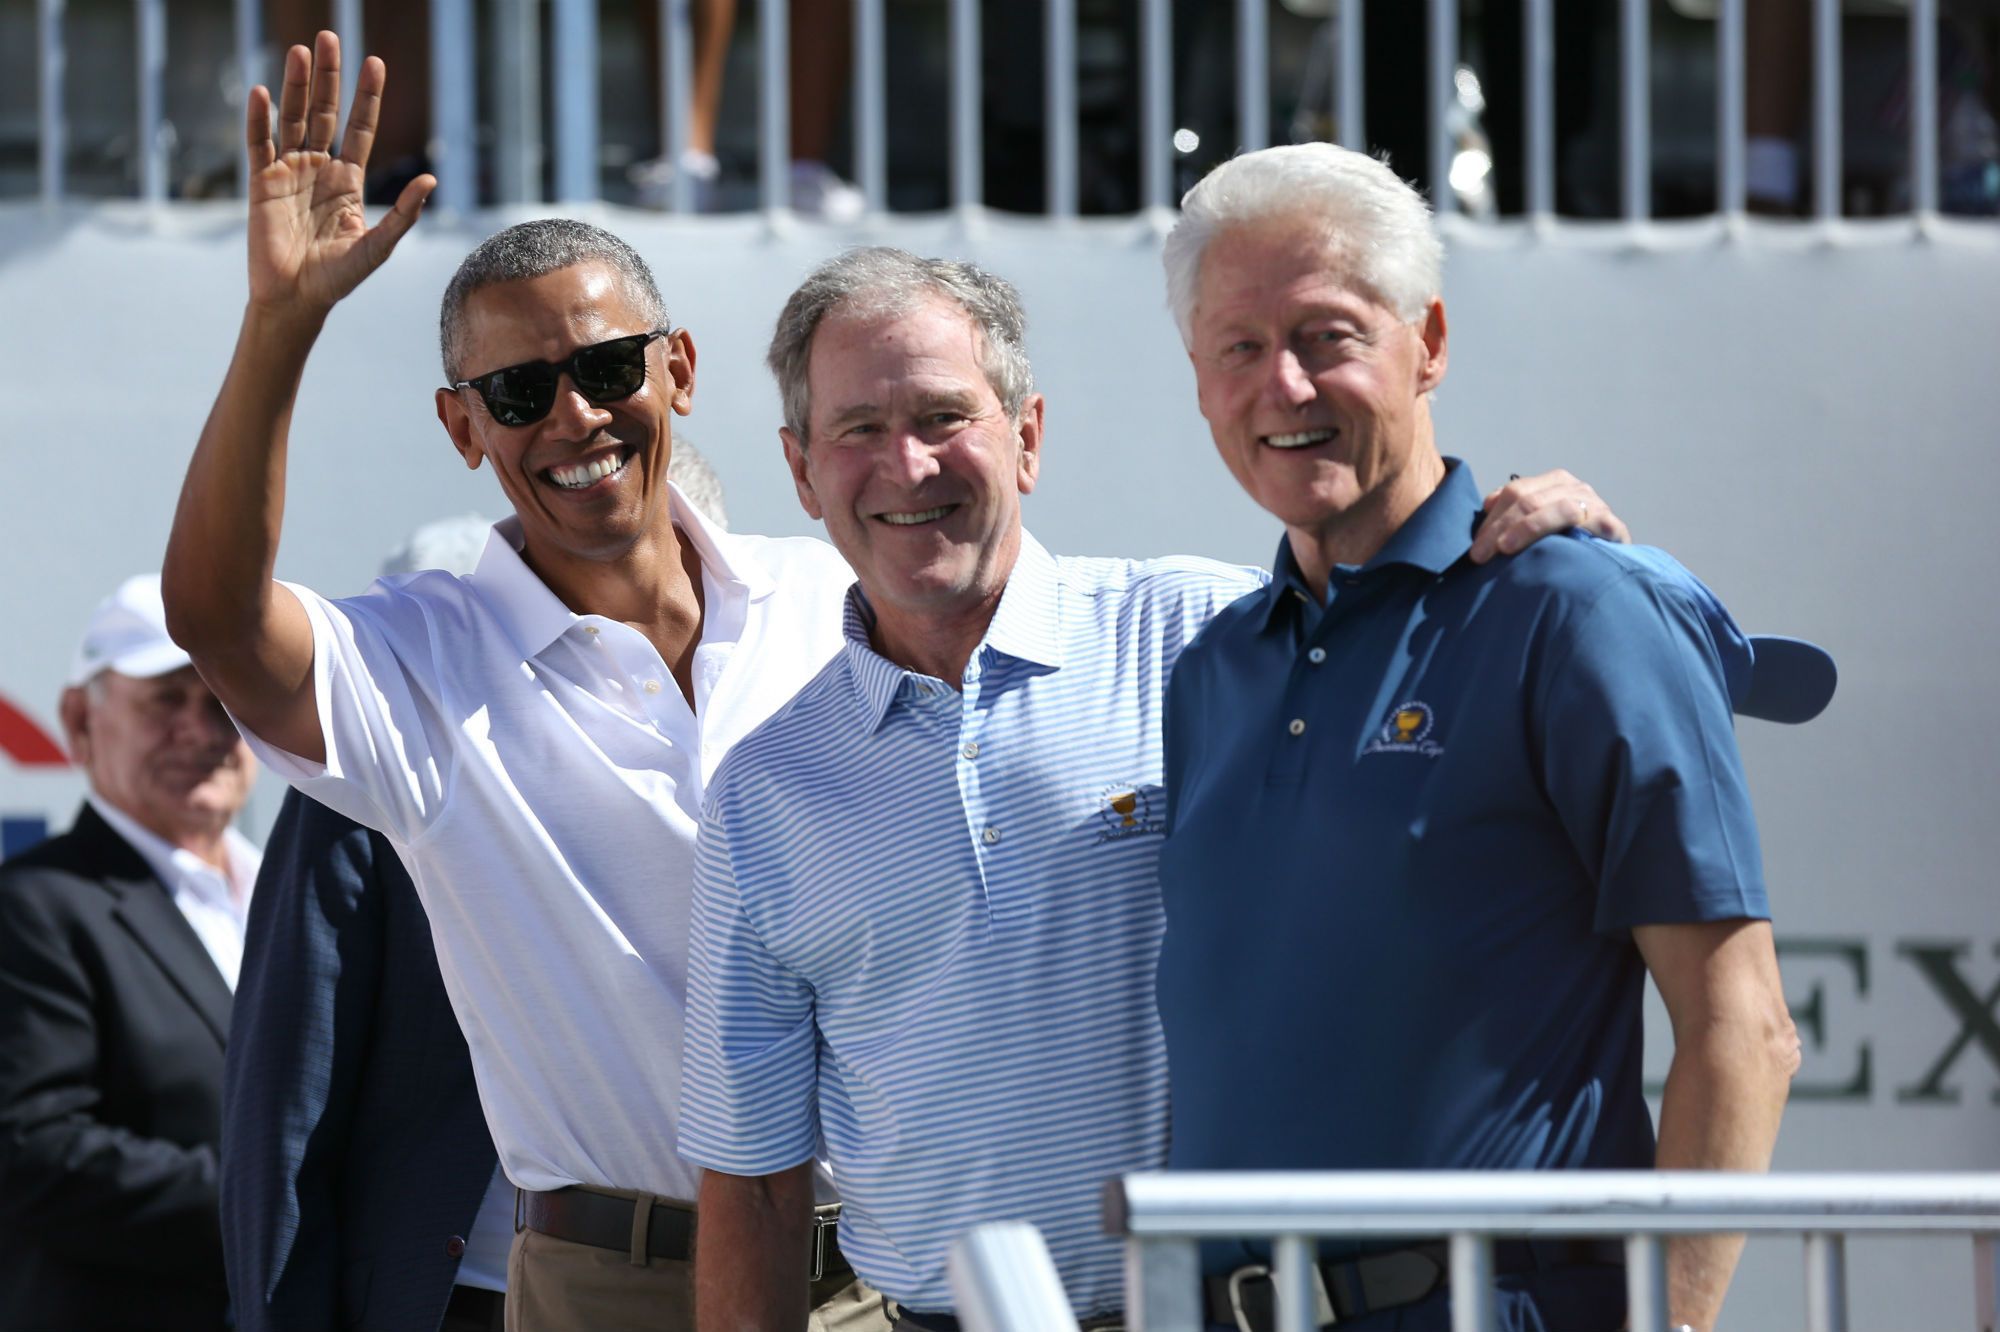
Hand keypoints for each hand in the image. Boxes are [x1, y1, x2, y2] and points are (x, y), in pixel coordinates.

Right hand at [244, 31, 433, 317]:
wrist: (296, 300)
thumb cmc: (337, 278)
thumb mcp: (376, 247)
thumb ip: (403, 214)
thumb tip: (431, 180)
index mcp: (348, 180)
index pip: (359, 128)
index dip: (366, 96)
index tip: (375, 62)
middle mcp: (319, 169)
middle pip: (325, 112)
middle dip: (329, 76)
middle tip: (329, 37)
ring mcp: (289, 173)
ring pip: (293, 119)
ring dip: (297, 86)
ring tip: (300, 51)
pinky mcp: (261, 184)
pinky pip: (259, 144)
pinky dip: (259, 119)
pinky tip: (262, 93)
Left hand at [1470, 468, 1630, 562]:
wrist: (1611, 563)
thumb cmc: (1569, 545)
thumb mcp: (1538, 525)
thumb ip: (1515, 513)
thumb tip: (1487, 505)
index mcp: (1554, 483)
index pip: (1515, 492)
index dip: (1492, 519)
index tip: (1475, 547)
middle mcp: (1574, 488)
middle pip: (1529, 500)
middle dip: (1499, 528)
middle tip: (1479, 556)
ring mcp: (1595, 504)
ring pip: (1556, 508)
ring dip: (1526, 529)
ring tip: (1504, 549)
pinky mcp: (1612, 525)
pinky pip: (1589, 524)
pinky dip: (1570, 533)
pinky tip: (1552, 548)